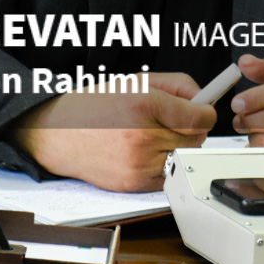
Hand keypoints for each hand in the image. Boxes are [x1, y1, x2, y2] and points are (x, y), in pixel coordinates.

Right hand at [11, 73, 214, 191]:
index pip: (201, 118)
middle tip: (176, 120)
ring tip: (158, 134)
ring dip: (179, 146)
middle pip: (197, 139)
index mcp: (145, 105)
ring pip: (184, 158)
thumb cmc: (96, 104)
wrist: (57, 134)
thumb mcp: (139, 80)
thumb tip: (204, 98)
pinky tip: (147, 151)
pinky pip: (168, 175)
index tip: (203, 109)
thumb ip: (179, 85)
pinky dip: (165, 163)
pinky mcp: (133, 184)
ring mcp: (137, 164)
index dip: (206, 111)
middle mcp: (142, 137)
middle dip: (193, 128)